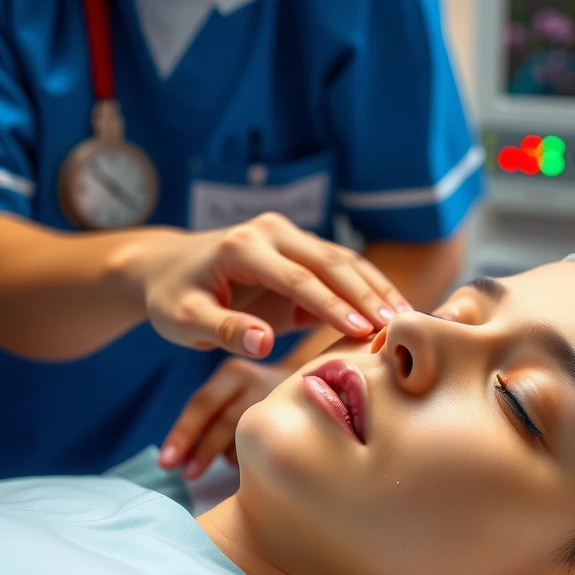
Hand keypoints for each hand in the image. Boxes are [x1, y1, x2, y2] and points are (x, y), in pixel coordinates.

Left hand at [115, 212, 410, 358]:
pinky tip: (392, 312)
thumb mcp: (184, 321)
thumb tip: (262, 343)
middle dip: (367, 295)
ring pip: (343, 260)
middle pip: (330, 263)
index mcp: (243, 246)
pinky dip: (369, 288)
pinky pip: (342, 267)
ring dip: (376, 289)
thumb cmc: (173, 299)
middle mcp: (271, 231)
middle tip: (399, 327)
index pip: (297, 277)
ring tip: (406, 321)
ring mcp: (289, 236)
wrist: (167, 269)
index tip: (362, 331)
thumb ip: (224, 330)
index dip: (332, 305)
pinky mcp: (301, 251)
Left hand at [157, 356, 292, 477]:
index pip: (202, 403)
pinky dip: (252, 459)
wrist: (313, 385)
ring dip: (231, 455)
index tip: (166, 463)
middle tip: (187, 476)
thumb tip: (175, 458)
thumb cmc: (255, 395)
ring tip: (233, 456)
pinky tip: (256, 454)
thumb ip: (208, 416)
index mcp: (234, 373)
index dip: (183, 434)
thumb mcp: (233, 391)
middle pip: (224, 423)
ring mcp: (279, 402)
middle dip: (203, 452)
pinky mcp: (297, 421)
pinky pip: (264, 450)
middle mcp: (258, 382)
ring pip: (245, 440)